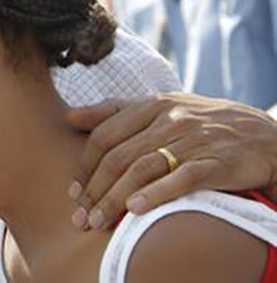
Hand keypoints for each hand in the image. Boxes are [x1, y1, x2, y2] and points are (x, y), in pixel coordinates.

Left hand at [66, 93, 276, 228]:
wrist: (263, 134)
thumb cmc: (199, 122)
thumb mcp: (159, 107)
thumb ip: (114, 111)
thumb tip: (70, 117)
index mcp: (151, 105)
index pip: (105, 136)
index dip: (85, 166)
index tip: (73, 192)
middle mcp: (170, 119)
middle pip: (119, 156)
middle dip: (95, 190)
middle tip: (80, 217)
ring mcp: (194, 139)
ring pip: (143, 168)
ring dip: (115, 198)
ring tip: (98, 222)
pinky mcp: (218, 161)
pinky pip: (182, 178)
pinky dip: (156, 193)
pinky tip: (134, 209)